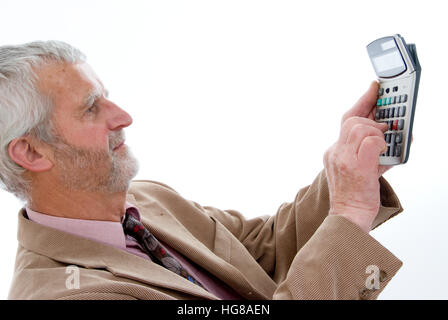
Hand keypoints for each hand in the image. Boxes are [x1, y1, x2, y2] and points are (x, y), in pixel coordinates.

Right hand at [323, 81, 388, 232]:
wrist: (348, 217)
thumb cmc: (357, 196)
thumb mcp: (362, 169)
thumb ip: (372, 150)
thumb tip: (391, 134)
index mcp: (335, 151)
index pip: (348, 120)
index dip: (362, 101)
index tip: (374, 87)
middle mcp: (335, 152)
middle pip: (352, 120)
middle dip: (373, 116)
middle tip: (388, 122)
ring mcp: (343, 158)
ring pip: (361, 127)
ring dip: (378, 133)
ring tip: (385, 146)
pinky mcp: (355, 165)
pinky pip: (371, 141)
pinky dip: (383, 144)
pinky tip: (384, 155)